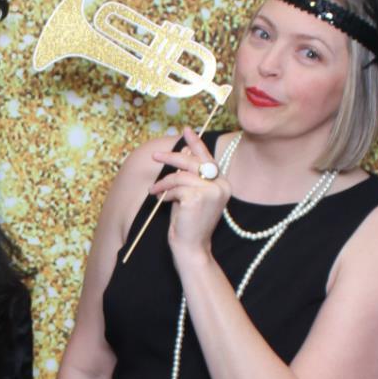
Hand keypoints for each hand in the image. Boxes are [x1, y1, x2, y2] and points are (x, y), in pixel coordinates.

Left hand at [147, 127, 230, 258]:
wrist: (191, 248)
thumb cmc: (188, 224)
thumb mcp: (189, 195)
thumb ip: (188, 176)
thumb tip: (183, 152)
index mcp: (222, 184)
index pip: (208, 158)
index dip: (196, 143)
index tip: (186, 130)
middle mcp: (221, 185)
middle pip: (193, 162)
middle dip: (172, 158)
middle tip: (155, 157)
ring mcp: (212, 191)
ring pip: (181, 176)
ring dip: (164, 183)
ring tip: (154, 191)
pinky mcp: (199, 197)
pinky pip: (176, 187)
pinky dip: (165, 192)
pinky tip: (161, 201)